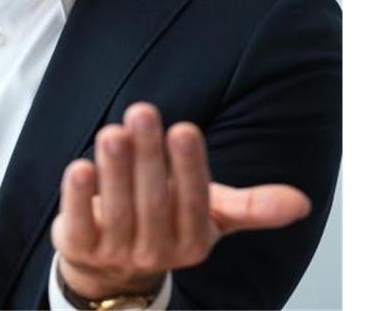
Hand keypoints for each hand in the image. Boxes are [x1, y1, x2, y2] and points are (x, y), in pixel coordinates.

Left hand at [50, 102, 311, 300]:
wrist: (111, 265)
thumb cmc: (162, 223)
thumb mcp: (208, 214)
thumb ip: (250, 207)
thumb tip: (300, 203)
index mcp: (193, 240)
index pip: (193, 202)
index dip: (188, 167)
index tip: (184, 129)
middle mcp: (156, 251)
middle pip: (152, 201)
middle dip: (148, 155)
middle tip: (142, 112)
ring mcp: (116, 252)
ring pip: (116, 210)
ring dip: (114, 169)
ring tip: (112, 132)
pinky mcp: (79, 248)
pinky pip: (79, 223)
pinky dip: (76, 196)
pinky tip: (78, 166)